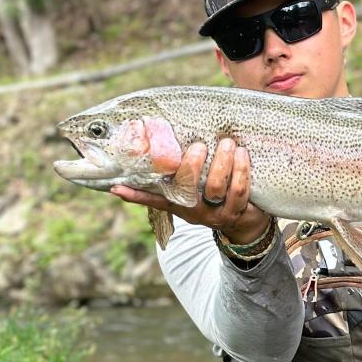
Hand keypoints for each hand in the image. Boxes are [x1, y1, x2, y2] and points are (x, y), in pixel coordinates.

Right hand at [110, 139, 270, 244]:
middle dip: (192, 166)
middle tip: (199, 146)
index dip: (135, 195)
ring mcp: (213, 214)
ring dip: (223, 163)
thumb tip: (166, 137)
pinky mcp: (235, 213)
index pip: (152, 199)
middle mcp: (192, 210)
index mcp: (177, 202)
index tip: (117, 187)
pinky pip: (238, 191)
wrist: (245, 223)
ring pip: (216, 188)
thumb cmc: (216, 193)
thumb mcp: (196, 186)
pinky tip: (242, 154)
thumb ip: (183, 170)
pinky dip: (241, 170)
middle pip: (186, 189)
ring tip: (227, 143)